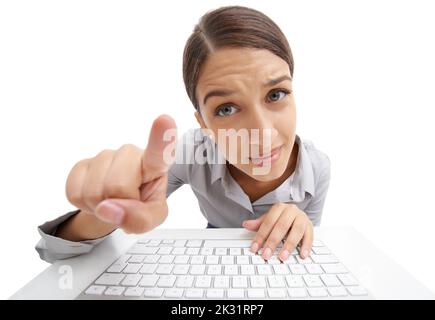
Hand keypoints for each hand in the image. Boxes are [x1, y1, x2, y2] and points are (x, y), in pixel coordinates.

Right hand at [65, 114, 176, 234]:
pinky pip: (74, 193)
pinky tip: (97, 197)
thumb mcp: (152, 218)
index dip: (161, 137)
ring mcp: (105, 156)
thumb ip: (140, 220)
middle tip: (126, 205)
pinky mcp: (82, 164)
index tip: (165, 119)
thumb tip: (108, 208)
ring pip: (94, 192)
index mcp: (155, 165)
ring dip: (100, 207)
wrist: (118, 203)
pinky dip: (84, 205)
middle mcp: (130, 153)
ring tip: (112, 201)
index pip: (159, 151)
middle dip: (119, 205)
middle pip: (117, 186)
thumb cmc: (142, 204)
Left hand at [242, 203, 312, 261]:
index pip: (268, 222)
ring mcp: (302, 218)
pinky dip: (306, 246)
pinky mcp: (310, 226)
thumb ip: (259, 223)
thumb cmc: (281, 218)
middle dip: (273, 242)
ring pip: (296, 231)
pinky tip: (302, 255)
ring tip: (282, 257)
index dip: (260, 236)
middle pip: (281, 226)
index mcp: (279, 208)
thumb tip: (246, 224)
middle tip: (266, 254)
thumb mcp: (270, 219)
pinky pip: (310, 236)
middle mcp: (291, 211)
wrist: (298, 213)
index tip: (255, 248)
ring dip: (289, 245)